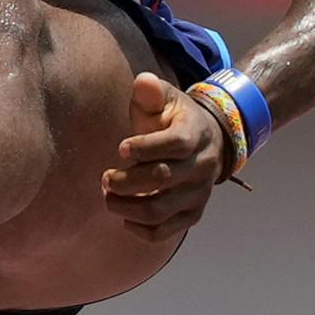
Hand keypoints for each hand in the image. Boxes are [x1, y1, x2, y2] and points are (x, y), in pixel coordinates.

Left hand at [102, 72, 227, 240]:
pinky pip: (164, 232)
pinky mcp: (193, 214)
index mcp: (194, 135)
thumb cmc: (175, 119)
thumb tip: (143, 82)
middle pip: (162, 179)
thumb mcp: (166, 99)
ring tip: (109, 196)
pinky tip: (124, 216)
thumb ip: (151, 91)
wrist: (209, 142)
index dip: (143, 147)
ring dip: (126, 207)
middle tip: (105, 178)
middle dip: (125, 180)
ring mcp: (198, 194)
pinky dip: (139, 230)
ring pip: (160, 210)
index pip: (173, 144)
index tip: (121, 148)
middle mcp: (201, 167)